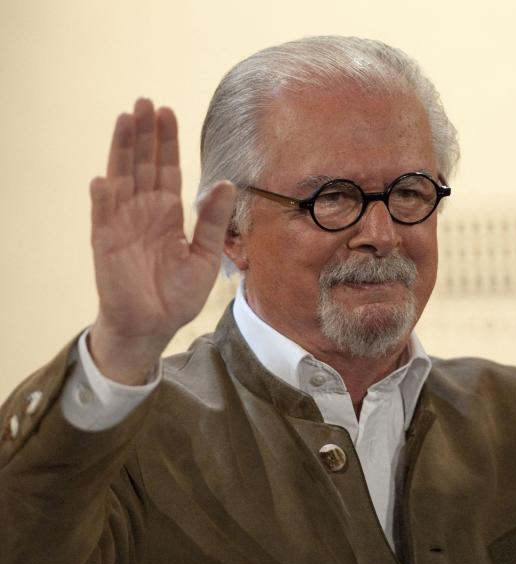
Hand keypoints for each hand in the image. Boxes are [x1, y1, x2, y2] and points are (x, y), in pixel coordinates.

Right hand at [88, 99, 235, 383]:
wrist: (155, 324)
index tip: (168, 112)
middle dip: (144, 134)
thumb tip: (227, 184)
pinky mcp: (106, 242)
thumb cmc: (178, 294)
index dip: (167, 142)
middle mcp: (144, 211)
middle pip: (143, 164)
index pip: (168, 169)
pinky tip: (105, 177)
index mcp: (169, 213)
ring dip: (122, 149)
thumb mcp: (205, 256)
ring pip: (121, 177)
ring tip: (125, 118)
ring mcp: (123, 223)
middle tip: (145, 102)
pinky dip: (103, 197)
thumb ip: (214, 221)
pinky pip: (103, 215)